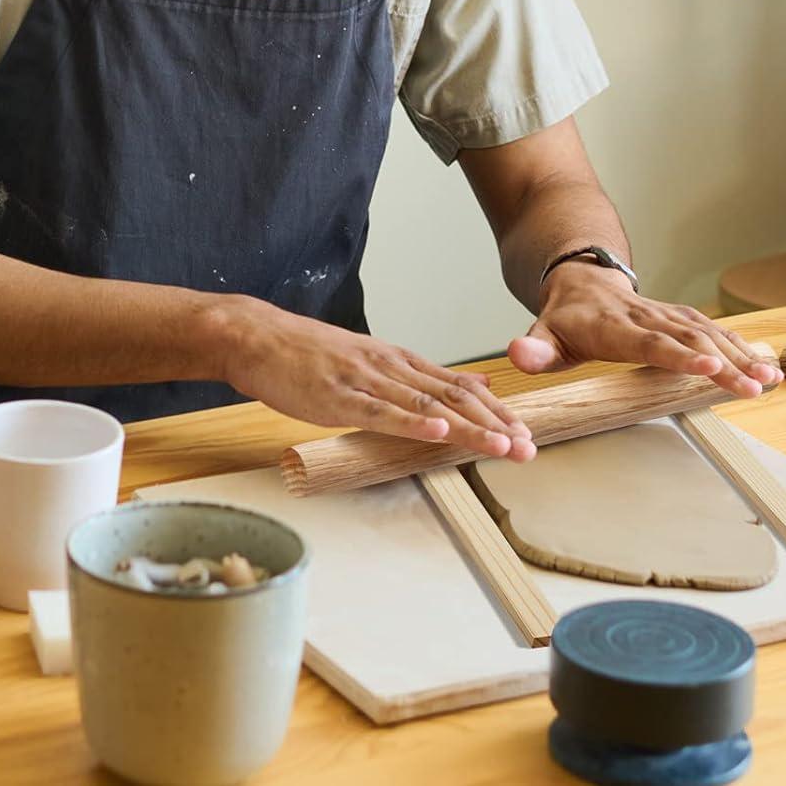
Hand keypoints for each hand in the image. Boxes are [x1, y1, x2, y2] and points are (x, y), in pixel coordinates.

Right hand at [219, 298, 535, 460]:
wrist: (257, 337)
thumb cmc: (307, 354)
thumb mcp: (370, 358)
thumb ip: (418, 375)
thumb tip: (472, 385)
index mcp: (397, 360)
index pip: (458, 386)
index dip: (495, 410)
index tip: (526, 432)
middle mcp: (388, 366)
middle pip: (451, 397)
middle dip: (493, 424)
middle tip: (528, 448)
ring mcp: (363, 380)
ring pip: (424, 406)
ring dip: (466, 428)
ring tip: (500, 446)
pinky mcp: (336, 396)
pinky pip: (379, 412)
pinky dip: (411, 423)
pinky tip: (437, 434)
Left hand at [510, 264, 783, 396]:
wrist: (581, 279)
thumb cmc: (564, 319)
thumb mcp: (543, 335)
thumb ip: (534, 349)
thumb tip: (518, 355)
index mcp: (612, 326)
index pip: (648, 342)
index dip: (678, 354)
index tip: (707, 366)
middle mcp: (645, 316)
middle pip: (688, 339)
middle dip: (723, 363)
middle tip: (752, 387)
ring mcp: (666, 314)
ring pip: (708, 332)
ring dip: (740, 355)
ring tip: (769, 380)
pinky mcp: (680, 317)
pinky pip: (714, 330)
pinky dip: (741, 346)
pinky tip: (767, 365)